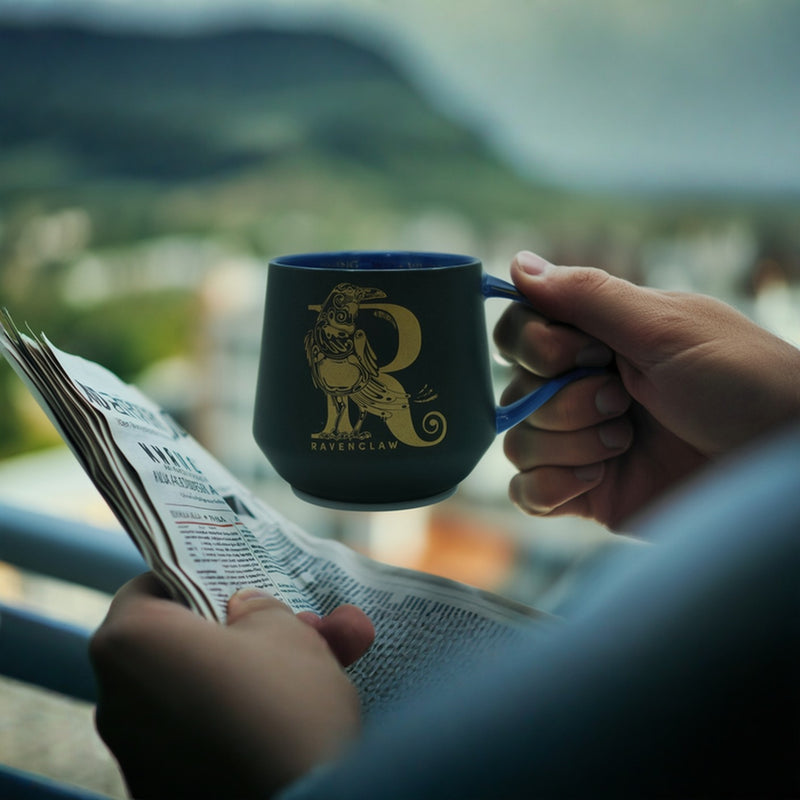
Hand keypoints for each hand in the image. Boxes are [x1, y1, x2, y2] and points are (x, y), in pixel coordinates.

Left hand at [90, 574, 373, 798]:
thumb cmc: (285, 708)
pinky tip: (306, 711)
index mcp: (131, 643)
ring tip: (335, 657)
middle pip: (188, 643)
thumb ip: (259, 608)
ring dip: (264, 671)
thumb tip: (247, 609)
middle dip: (255, 629)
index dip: (201, 575)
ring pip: (207, 690)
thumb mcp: (285, 630)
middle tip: (308, 622)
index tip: (244, 580)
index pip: (152, 588)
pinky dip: (248, 718)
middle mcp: (118, 701)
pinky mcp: (166, 792)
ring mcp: (139, 757)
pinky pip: (208, 735)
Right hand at [494, 251, 799, 529]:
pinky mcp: (586, 493)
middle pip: (514, 390)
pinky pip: (526, 493)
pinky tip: (595, 481)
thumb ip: (586, 296)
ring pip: (517, 444)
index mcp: (599, 340)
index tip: (587, 352)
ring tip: (625, 441)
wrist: (780, 463)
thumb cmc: (741, 381)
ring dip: (569, 443)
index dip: (534, 344)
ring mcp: (582, 442)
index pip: (519, 331)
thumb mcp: (664, 327)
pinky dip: (550, 487)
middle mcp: (583, 388)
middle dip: (565, 400)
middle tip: (623, 400)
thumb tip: (516, 263)